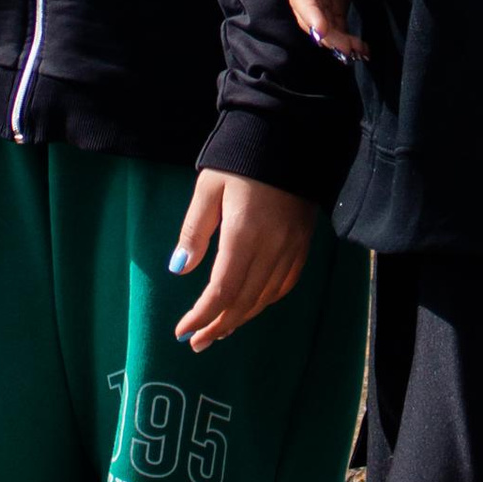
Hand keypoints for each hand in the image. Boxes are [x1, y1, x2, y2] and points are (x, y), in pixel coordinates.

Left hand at [168, 172, 315, 350]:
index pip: (223, 289)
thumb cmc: (239, 160)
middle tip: (196, 343)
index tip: (182, 331)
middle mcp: (272, 247)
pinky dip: (264, 302)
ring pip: (265, 297)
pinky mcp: (303, 245)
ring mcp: (292, 248)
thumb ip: (194, 230)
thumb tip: (179, 269)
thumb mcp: (209, 189)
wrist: (288, 138)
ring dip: (240, 318)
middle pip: (244, 301)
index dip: (202, 315)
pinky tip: (250, 307)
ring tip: (218, 332)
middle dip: (218, 325)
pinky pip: (284, 285)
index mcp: (245, 233)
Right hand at [284, 0, 370, 59]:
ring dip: (336, 40)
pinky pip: (335, 21)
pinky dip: (345, 36)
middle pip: (308, 12)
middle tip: (345, 50)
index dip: (309, 12)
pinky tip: (361, 49)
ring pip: (321, 21)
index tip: (322, 30)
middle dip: (324, 33)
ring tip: (356, 52)